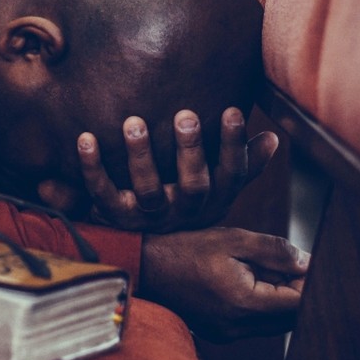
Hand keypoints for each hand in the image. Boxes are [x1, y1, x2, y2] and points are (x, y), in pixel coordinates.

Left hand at [41, 107, 277, 232]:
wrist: (146, 249)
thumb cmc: (186, 201)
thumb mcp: (219, 189)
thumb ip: (244, 164)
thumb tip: (274, 137)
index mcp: (212, 200)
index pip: (231, 174)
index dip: (234, 145)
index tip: (233, 110)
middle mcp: (183, 211)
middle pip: (193, 185)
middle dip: (191, 150)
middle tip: (186, 115)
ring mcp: (149, 216)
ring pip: (148, 189)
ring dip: (141, 155)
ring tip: (134, 122)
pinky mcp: (116, 216)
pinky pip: (102, 192)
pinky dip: (92, 166)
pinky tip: (85, 138)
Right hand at [137, 227, 307, 341]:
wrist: (143, 268)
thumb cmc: (184, 249)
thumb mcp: (233, 239)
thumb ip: (275, 251)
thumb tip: (308, 263)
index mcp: (243, 302)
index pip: (299, 304)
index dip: (309, 283)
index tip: (305, 263)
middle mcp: (237, 326)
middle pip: (290, 318)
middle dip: (295, 291)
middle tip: (283, 263)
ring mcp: (227, 334)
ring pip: (274, 323)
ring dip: (278, 299)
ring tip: (258, 270)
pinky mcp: (220, 333)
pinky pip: (255, 324)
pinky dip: (260, 305)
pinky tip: (244, 281)